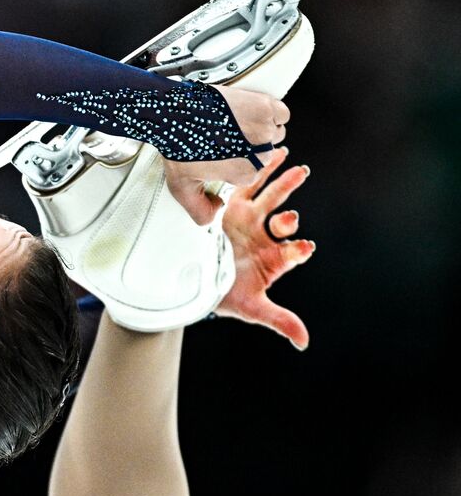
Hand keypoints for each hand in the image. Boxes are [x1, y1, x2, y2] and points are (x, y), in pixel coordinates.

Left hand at [163, 85, 290, 223]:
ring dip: (261, 131)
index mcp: (245, 174)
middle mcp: (260, 153)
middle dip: (249, 148)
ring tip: (237, 126)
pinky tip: (251, 115)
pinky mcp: (266, 106)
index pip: (251, 172)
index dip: (237, 163)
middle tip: (228, 139)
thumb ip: (199, 209)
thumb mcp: (182, 187)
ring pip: (275, 133)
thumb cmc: (178, 144)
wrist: (175, 112)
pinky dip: (272, 114)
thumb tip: (212, 217)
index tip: (225, 154)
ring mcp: (264, 129)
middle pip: (265, 153)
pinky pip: (281, 114)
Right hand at [214, 147, 315, 349]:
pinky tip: (269, 153)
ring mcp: (250, 218)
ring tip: (297, 169)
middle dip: (290, 217)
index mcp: (274, 258)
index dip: (298, 249)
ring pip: (271, 197)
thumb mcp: (250, 308)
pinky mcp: (233, 203)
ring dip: (285, 183)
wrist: (193, 278)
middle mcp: (265, 235)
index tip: (303, 248)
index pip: (293, 252)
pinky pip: (247, 184)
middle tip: (292, 216)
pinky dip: (256, 171)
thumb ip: (278, 319)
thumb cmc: (224, 293)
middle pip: (284, 221)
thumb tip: (303, 341)